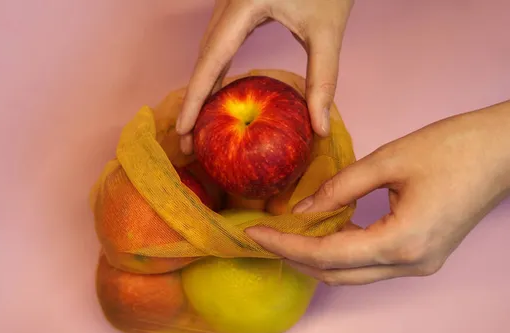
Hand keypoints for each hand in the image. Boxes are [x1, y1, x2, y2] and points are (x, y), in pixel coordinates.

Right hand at [176, 0, 354, 153]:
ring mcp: (229, 1)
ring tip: (198, 123)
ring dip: (201, 86)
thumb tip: (320, 128)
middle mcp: (227, 2)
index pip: (211, 60)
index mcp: (243, 5)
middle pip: (202, 58)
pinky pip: (218, 42)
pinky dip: (214, 70)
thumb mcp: (328, 31)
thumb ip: (323, 79)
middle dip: (194, 100)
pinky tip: (216, 92)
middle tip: (188, 140)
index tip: (182, 129)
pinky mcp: (238, 5)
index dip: (194, 98)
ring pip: (207, 50)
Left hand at [246, 101, 509, 284]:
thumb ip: (339, 188)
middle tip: (263, 237)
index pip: (327, 255)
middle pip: (337, 274)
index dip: (286, 245)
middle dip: (296, 257)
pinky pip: (370, 262)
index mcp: (402, 241)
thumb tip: (300, 210)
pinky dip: (340, 251)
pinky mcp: (421, 255)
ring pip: (353, 274)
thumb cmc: (453, 147)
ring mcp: (419, 264)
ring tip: (285, 235)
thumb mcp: (387, 160)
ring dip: (316, 258)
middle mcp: (410, 263)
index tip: (254, 234)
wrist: (503, 150)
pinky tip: (321, 231)